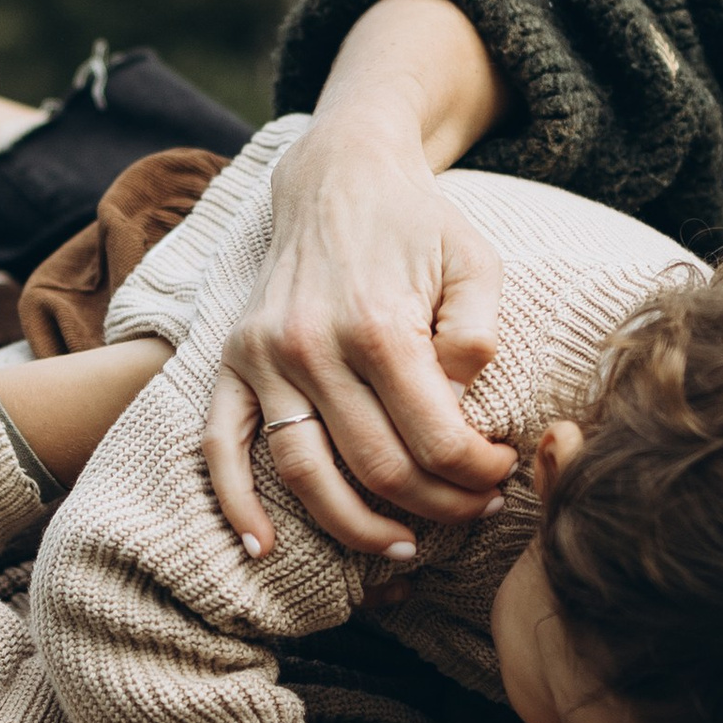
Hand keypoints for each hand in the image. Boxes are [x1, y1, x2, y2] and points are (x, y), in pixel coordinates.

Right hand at [203, 114, 514, 559]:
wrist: (339, 176)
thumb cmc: (419, 226)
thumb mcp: (476, 264)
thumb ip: (478, 339)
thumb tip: (457, 414)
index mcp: (380, 325)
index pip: (437, 438)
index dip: (477, 474)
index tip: (500, 475)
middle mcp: (313, 346)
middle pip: (379, 468)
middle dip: (438, 505)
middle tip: (472, 510)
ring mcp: (265, 357)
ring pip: (307, 475)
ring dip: (358, 527)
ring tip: (403, 546)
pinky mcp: (234, 360)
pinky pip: (221, 446)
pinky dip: (237, 503)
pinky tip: (265, 547)